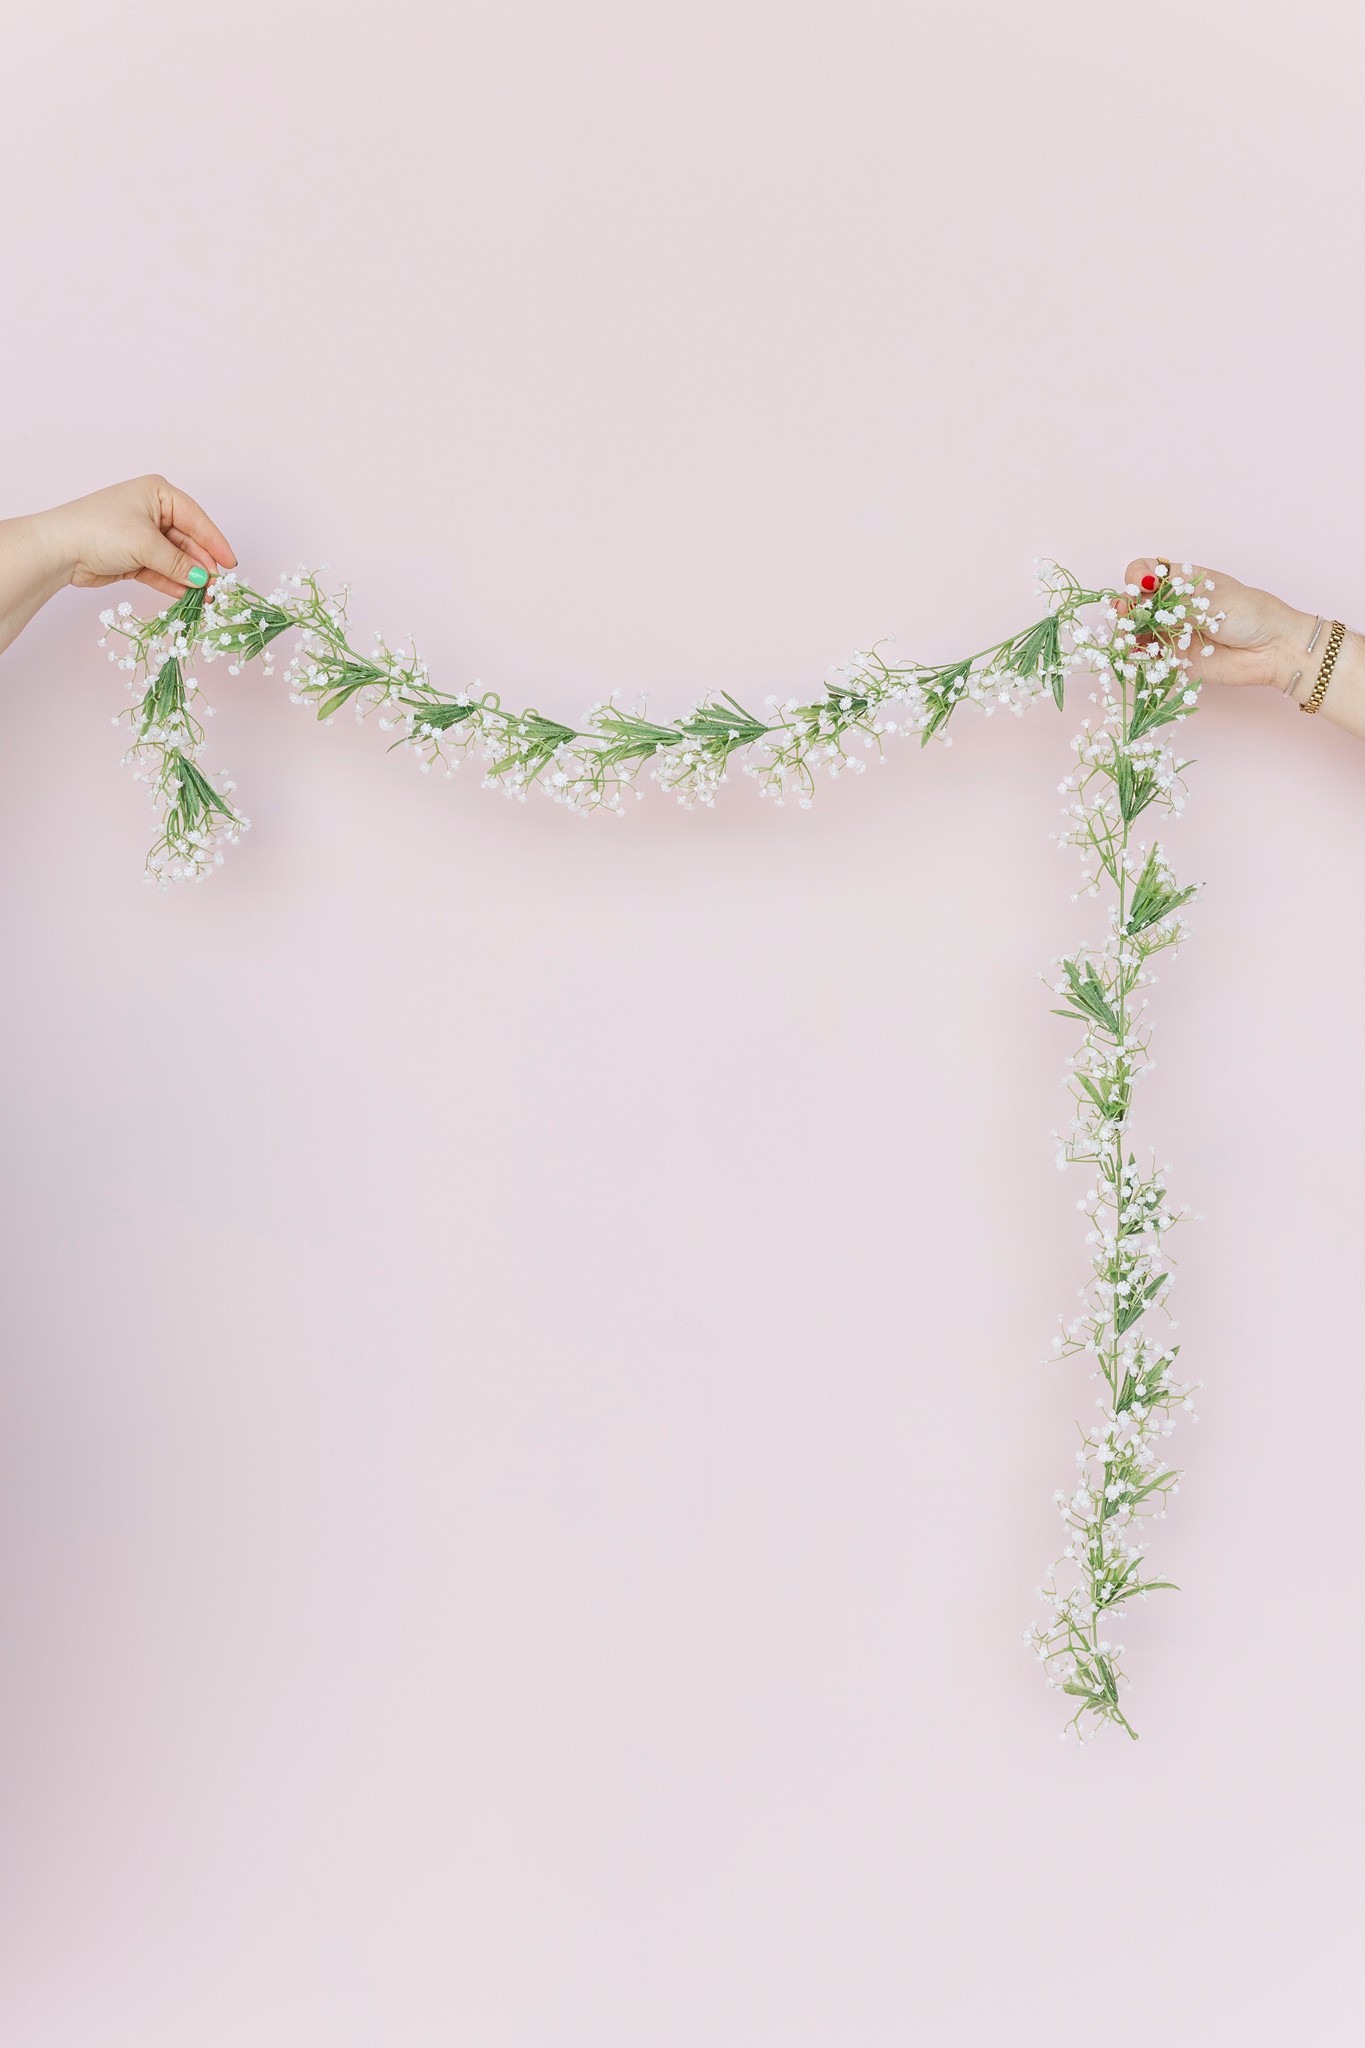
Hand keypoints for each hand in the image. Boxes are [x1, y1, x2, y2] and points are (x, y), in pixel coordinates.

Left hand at [0, 475, 238, 656]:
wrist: (60, 548)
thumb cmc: (101, 530)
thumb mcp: (147, 545)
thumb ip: (179, 564)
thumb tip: (205, 580)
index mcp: (158, 494)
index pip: (196, 520)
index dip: (215, 543)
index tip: (231, 565)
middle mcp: (153, 512)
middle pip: (188, 542)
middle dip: (203, 565)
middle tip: (218, 588)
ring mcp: (144, 536)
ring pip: (176, 559)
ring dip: (190, 578)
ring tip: (205, 598)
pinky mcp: (135, 558)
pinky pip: (162, 571)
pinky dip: (174, 584)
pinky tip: (187, 596)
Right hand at [1122, 556, 1314, 695]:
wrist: (1273, 649)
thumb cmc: (1252, 614)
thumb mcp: (1212, 599)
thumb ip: (1176, 603)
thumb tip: (1143, 601)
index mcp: (1184, 580)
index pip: (1148, 571)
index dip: (1137, 577)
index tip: (1140, 586)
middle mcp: (1174, 605)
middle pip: (1137, 602)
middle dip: (1126, 606)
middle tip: (1126, 614)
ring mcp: (1172, 632)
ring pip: (1137, 630)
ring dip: (1127, 632)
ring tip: (1128, 637)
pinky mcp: (1175, 659)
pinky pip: (1148, 658)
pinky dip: (1137, 657)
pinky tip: (1136, 654)